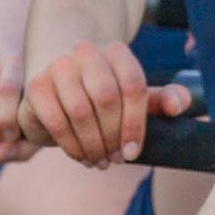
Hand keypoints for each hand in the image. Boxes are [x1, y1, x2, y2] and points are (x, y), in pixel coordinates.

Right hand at [18, 40, 192, 166]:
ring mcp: (58, 67)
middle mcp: (86, 53)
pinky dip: (71, 146)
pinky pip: (56, 121)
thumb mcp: (136, 96)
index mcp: (117, 52)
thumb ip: (162, 99)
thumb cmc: (105, 95)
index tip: (133, 152)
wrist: (59, 85)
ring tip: (100, 161)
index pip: (133, 87)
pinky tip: (81, 157)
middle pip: (107, 99)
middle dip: (113, 136)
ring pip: (81, 112)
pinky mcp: (36, 85)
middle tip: (116, 159)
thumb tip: (177, 106)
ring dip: (93, 145)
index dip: (136, 124)